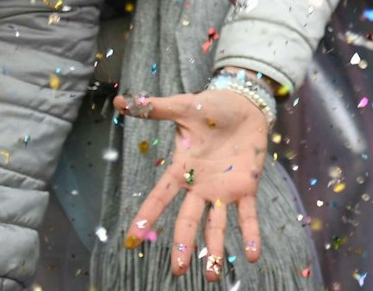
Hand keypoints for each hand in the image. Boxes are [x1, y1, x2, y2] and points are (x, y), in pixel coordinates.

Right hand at [115, 84, 268, 280]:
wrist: (245, 103)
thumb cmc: (212, 106)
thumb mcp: (183, 107)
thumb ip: (154, 108)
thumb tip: (119, 99)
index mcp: (182, 170)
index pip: (160, 196)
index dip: (146, 215)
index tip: (132, 239)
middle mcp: (201, 186)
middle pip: (188, 220)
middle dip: (183, 246)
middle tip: (177, 271)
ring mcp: (223, 189)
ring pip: (216, 225)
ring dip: (215, 250)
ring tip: (213, 276)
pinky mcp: (246, 186)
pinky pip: (248, 214)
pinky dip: (251, 234)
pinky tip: (254, 255)